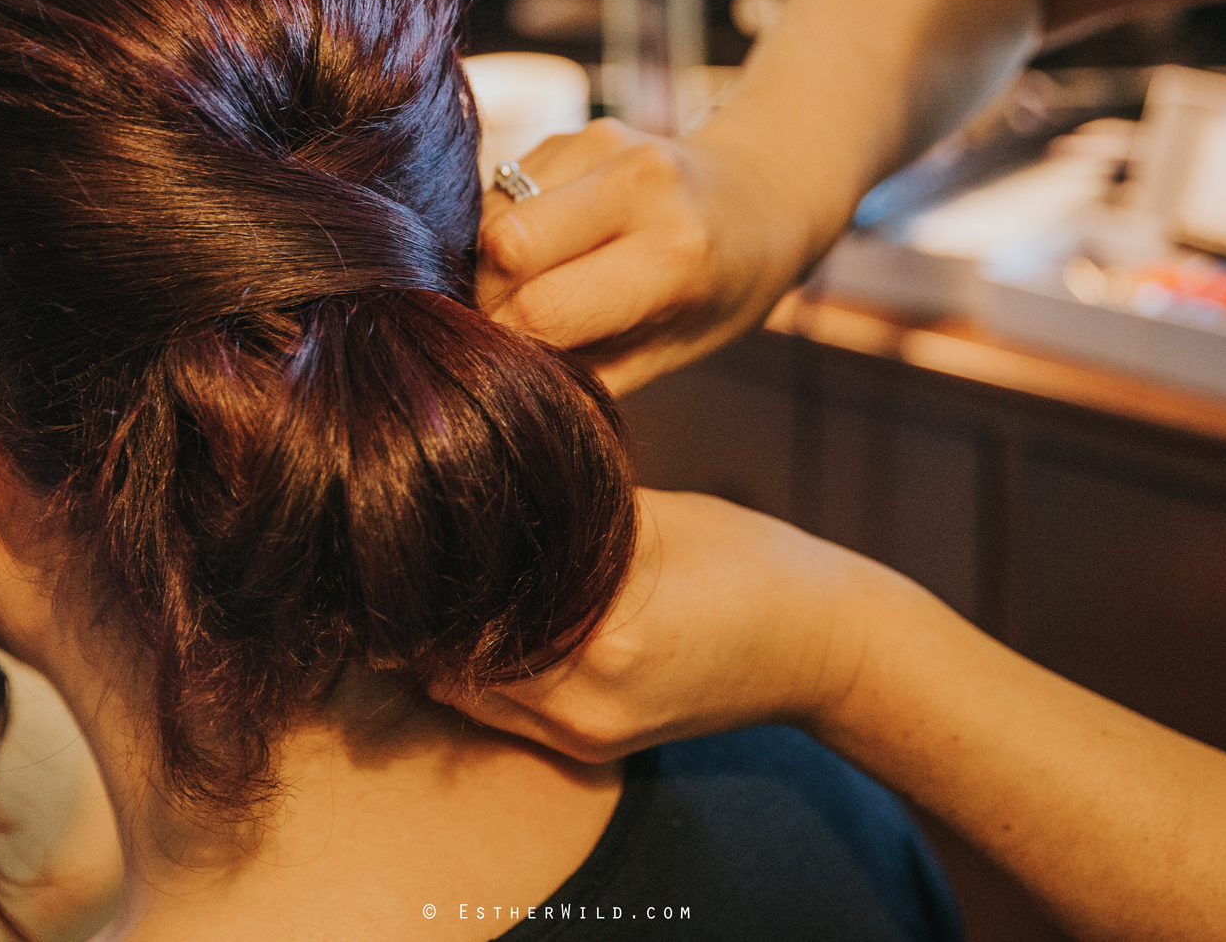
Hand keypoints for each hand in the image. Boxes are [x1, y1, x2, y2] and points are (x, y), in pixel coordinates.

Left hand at [431, 489, 874, 763]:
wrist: (826, 649)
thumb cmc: (748, 561)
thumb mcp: (651, 517)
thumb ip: (562, 513)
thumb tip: (475, 475)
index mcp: (602, 640)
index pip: (472, 616)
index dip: (428, 574)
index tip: (399, 528)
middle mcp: (586, 706)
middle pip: (457, 666)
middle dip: (430, 614)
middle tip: (400, 554)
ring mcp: (590, 739)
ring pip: (473, 697)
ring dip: (452, 648)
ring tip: (438, 585)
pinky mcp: (596, 750)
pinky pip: (512, 715)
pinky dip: (489, 672)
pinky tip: (489, 624)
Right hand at [475, 119, 819, 394]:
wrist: (764, 192)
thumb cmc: (720, 291)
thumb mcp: (670, 352)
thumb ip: (584, 372)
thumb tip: (501, 380)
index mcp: (673, 254)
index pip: (542, 307)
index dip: (512, 344)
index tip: (514, 363)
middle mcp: (638, 184)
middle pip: (503, 246)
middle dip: (492, 295)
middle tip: (517, 322)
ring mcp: (604, 144)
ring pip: (493, 214)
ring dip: (495, 261)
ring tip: (542, 283)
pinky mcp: (577, 131)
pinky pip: (505, 190)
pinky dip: (508, 227)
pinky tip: (551, 245)